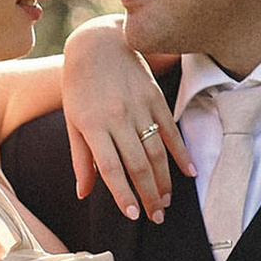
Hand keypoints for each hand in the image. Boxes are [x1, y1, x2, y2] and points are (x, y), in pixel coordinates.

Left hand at [62, 16, 192, 223]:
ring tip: (166, 202)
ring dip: (164, 180)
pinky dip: (181, 153)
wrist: (97, 44)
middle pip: (138, 164)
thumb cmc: (79, 86)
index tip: (133, 214)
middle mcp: (118, 118)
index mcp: (93, 125)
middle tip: (156, 216)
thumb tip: (83, 193)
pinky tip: (188, 172)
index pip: (111, 168)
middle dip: (148, 195)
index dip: (123, 193)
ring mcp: (139, 107)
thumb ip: (80, 159)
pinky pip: (171, 130)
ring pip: (157, 151)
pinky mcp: (155, 97)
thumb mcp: (72, 121)